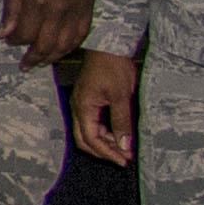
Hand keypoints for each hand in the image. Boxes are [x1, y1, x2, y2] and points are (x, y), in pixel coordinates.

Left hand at [0, 0, 97, 64]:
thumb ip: (10, 9)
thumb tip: (2, 34)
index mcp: (37, 1)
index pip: (25, 34)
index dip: (14, 41)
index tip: (8, 40)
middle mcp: (58, 10)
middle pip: (45, 44)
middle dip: (32, 57)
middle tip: (24, 65)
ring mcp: (76, 11)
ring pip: (65, 44)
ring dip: (52, 57)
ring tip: (40, 63)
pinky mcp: (89, 8)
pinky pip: (81, 35)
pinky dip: (70, 46)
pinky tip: (60, 51)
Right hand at [70, 47, 138, 167]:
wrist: (108, 44)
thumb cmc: (113, 67)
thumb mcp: (121, 96)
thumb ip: (121, 122)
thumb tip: (124, 146)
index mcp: (83, 108)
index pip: (91, 139)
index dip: (107, 152)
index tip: (124, 160)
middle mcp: (79, 108)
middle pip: (84, 139)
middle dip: (103, 151)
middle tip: (123, 158)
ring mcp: (82, 103)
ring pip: (88, 132)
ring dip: (104, 142)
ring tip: (124, 147)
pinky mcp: (89, 99)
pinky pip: (92, 122)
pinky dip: (104, 131)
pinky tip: (118, 133)